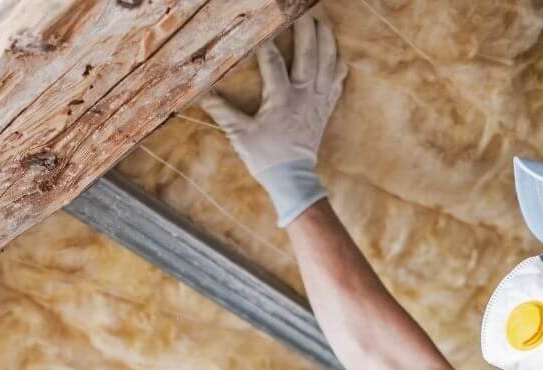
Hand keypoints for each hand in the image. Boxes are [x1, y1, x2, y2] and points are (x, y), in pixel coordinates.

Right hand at [201, 13, 346, 226]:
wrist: (293, 179)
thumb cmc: (266, 158)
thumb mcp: (241, 135)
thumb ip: (224, 112)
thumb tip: (204, 94)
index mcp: (282, 99)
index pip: (274, 62)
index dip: (267, 43)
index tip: (262, 27)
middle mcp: (304, 96)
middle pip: (308, 55)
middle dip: (306, 30)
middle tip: (303, 11)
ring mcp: (318, 102)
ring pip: (328, 64)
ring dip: (326, 42)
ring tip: (322, 23)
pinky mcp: (325, 110)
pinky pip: (337, 84)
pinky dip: (338, 68)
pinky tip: (338, 56)